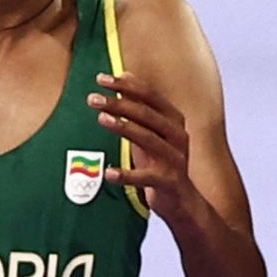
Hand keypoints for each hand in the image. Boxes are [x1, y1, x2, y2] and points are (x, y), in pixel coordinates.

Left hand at [89, 72, 207, 220]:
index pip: (151, 97)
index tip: (101, 78)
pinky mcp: (169, 182)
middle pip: (148, 115)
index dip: (127, 85)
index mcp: (174, 121)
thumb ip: (140, 108)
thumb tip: (125, 76)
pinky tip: (109, 173)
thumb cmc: (162, 162)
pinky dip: (127, 175)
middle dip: (120, 104)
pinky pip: (146, 177)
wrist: (183, 200)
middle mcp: (178, 136)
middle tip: (93, 98)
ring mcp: (175, 159)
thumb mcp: (152, 132)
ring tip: (101, 119)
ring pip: (148, 139)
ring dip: (124, 127)